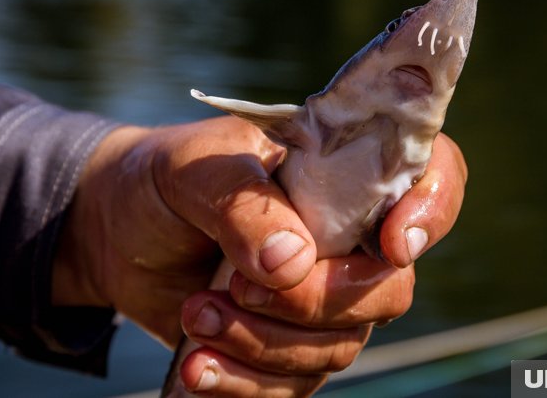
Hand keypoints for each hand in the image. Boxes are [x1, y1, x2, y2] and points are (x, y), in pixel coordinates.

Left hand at [52, 117, 466, 395]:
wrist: (113, 229)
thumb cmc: (161, 179)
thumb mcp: (190, 171)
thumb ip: (244, 204)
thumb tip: (294, 264)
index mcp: (338, 171)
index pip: (430, 174)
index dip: (433, 210)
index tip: (392, 245)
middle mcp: (342, 237)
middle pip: (386, 289)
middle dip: (313, 302)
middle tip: (236, 286)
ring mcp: (318, 296)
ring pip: (338, 347)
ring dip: (263, 345)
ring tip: (194, 315)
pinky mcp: (283, 345)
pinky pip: (293, 386)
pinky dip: (245, 386)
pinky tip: (196, 367)